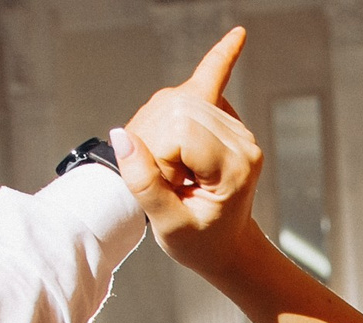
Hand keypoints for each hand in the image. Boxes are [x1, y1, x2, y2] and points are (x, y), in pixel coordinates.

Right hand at [117, 28, 263, 277]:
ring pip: (176, 101)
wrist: (227, 247)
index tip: (169, 187)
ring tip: (174, 171)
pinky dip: (221, 57)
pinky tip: (238, 35)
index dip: (159, 158)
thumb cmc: (201, 244)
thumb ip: (144, 184)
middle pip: (175, 110)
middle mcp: (240, 140)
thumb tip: (121, 138)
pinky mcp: (224, 120)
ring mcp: (234, 127)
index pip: (178, 131)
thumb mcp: (170, 227)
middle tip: (169, 181)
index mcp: (235, 166)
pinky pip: (216, 80)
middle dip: (156, 143)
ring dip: (160, 131)